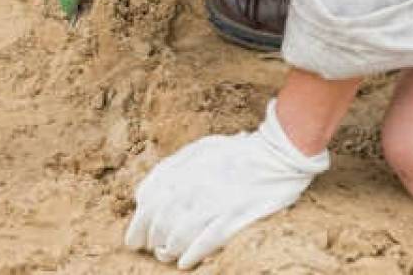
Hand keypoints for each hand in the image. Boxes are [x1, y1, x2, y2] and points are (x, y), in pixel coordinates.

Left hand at [125, 99, 329, 269]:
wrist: (275, 153)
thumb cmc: (236, 152)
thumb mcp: (198, 149)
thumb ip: (171, 168)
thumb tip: (143, 194)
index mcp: (182, 167)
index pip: (147, 199)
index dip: (138, 221)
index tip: (137, 235)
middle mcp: (192, 184)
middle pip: (159, 220)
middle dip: (150, 239)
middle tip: (151, 249)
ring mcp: (213, 201)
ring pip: (179, 234)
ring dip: (168, 250)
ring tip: (167, 256)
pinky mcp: (233, 216)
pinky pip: (205, 241)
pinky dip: (190, 255)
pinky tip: (184, 263)